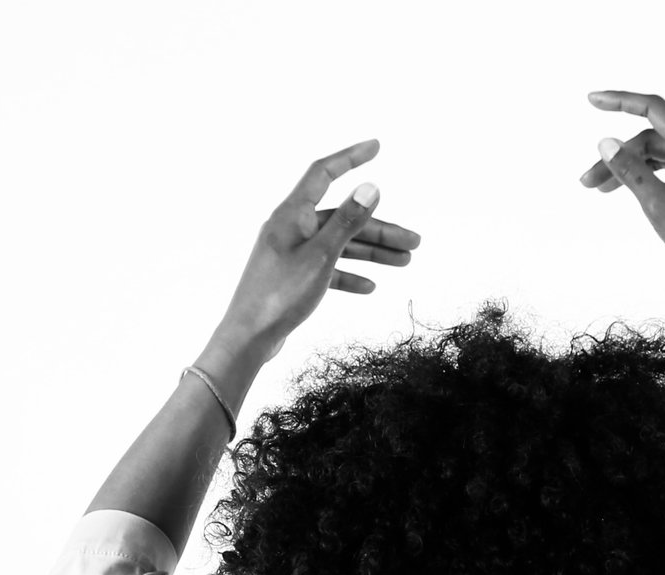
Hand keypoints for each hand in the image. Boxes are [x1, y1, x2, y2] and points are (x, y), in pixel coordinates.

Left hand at [209, 140, 422, 368]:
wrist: (249, 338)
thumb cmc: (279, 295)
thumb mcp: (321, 256)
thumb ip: (347, 221)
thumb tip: (370, 187)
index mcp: (292, 214)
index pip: (324, 173)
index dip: (350, 158)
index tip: (375, 146)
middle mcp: (292, 229)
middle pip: (342, 218)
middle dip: (379, 228)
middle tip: (414, 241)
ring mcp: (293, 254)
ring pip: (339, 244)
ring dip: (372, 253)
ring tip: (404, 262)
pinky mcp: (294, 278)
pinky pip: (328, 268)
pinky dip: (349, 274)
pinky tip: (370, 286)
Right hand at [578, 92, 664, 283]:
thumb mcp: (657, 203)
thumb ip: (630, 169)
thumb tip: (606, 142)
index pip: (652, 108)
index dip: (620, 101)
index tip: (592, 100)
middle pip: (651, 140)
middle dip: (618, 157)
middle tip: (588, 182)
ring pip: (662, 157)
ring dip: (633, 169)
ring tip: (602, 191)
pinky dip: (653, 177)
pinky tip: (636, 192)